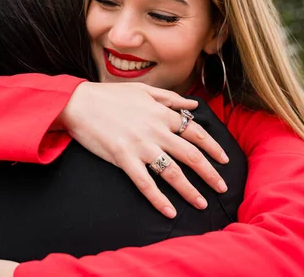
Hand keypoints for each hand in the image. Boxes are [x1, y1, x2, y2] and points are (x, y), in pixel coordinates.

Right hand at [58, 82, 229, 217]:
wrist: (78, 103)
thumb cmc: (109, 96)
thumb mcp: (143, 91)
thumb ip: (170, 98)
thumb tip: (194, 106)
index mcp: (162, 114)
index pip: (196, 132)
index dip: (213, 147)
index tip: (225, 159)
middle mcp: (156, 131)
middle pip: (192, 155)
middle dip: (210, 174)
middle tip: (222, 188)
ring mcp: (140, 146)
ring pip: (173, 172)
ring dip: (190, 190)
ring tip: (202, 204)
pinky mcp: (123, 158)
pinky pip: (145, 183)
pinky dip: (159, 199)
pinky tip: (170, 212)